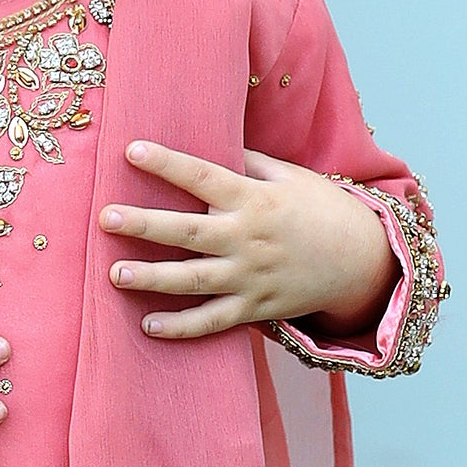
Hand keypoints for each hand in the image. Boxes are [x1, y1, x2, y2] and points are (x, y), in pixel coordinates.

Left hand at [102, 141, 395, 341]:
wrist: (360, 260)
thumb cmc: (319, 210)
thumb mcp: (289, 176)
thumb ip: (247, 161)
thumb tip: (209, 139)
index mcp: (254, 199)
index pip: (203, 176)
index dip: (167, 163)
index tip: (131, 151)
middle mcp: (248, 239)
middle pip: (188, 231)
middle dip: (146, 225)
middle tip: (106, 218)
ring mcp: (250, 277)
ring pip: (194, 281)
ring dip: (152, 278)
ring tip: (115, 274)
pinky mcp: (255, 308)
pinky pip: (213, 321)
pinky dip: (182, 327)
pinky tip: (148, 325)